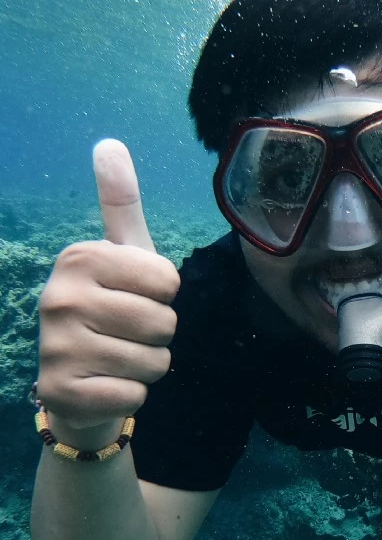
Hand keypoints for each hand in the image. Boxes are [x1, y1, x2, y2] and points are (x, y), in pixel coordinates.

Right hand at [37, 139, 179, 436]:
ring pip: (154, 361)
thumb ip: (120, 204)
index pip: (168, 281)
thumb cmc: (110, 312)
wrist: (78, 387)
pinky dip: (132, 396)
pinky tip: (107, 387)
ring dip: (148, 367)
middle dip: (159, 335)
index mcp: (79, 258)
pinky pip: (135, 395)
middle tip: (126, 335)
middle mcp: (59, 297)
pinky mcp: (62, 392)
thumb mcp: (120, 257)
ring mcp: (56, 347)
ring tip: (119, 360)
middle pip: (164, 322)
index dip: (164, 297)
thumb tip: (109, 143)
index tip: (133, 298)